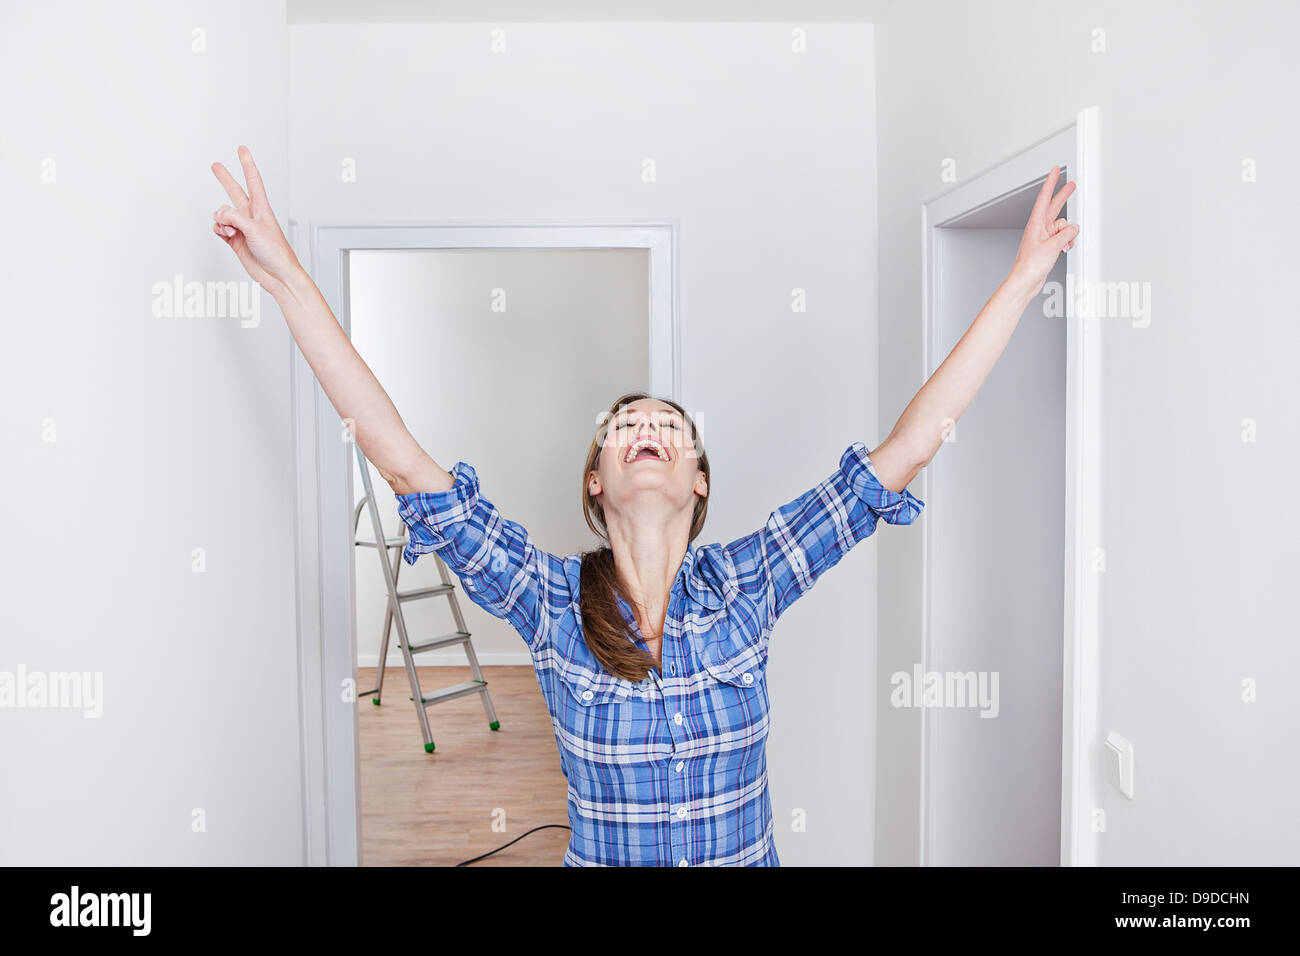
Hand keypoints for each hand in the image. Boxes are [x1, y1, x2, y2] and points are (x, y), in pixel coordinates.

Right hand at [210, 145, 300, 296]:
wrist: (277, 275)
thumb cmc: (277, 253)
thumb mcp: (255, 229)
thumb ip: (234, 218)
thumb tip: (219, 215)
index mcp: (262, 208)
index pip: (253, 180)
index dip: (247, 164)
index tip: (242, 149)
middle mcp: (251, 216)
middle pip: (234, 192)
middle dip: (225, 179)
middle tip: (215, 166)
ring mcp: (242, 228)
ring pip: (222, 215)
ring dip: (220, 220)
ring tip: (230, 230)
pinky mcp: (235, 241)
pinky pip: (219, 229)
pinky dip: (218, 230)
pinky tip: (226, 235)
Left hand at [1010, 165, 1077, 295]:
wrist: (1026, 281)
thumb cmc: (1031, 265)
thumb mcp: (1053, 246)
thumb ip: (1066, 234)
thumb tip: (1073, 228)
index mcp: (1036, 223)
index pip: (1044, 197)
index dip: (1050, 182)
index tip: (1054, 170)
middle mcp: (1039, 227)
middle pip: (1054, 206)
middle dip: (1063, 196)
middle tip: (1071, 185)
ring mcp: (1043, 236)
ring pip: (1062, 226)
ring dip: (1067, 234)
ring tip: (1064, 244)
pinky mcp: (1047, 245)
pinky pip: (1062, 237)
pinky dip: (1066, 241)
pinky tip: (1064, 248)